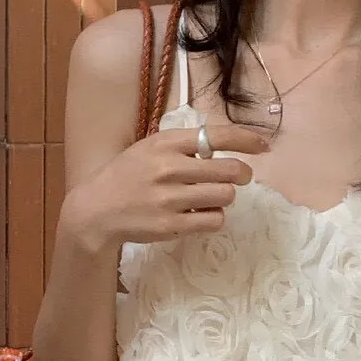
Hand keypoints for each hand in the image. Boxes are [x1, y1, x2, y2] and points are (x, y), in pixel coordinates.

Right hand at [59, 123, 268, 252]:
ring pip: (225, 196)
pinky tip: (202, 214)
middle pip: (230, 169)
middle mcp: (170, 168)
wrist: (97, 210)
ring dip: (225, 197)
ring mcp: (171, 198)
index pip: (217, 135)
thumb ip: (183, 145)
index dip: (247, 140)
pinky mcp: (172, 225)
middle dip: (242, 174)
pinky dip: (215, 217)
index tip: (263, 146)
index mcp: (166, 143)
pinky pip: (214, 220)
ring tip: (210, 197)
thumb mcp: (149, 148)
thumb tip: (224, 145)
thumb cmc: (127, 176)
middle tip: (240, 178)